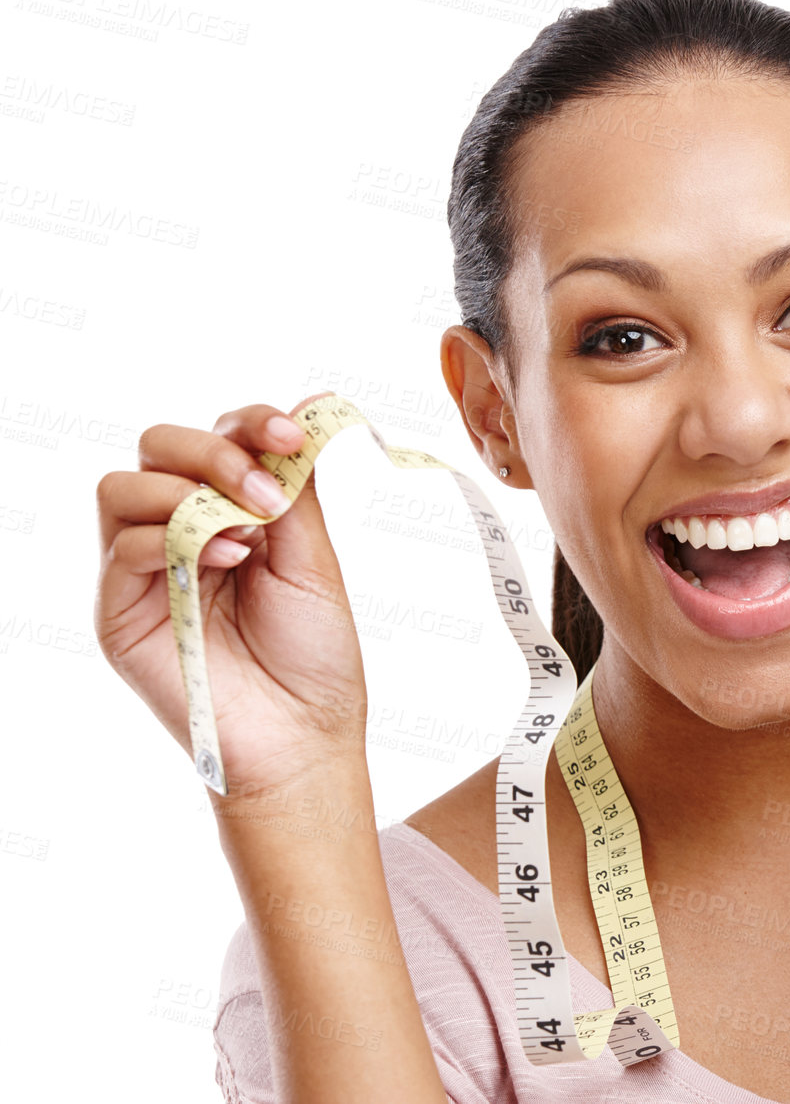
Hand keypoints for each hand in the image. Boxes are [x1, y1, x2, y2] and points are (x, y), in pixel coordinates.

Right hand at [95, 392, 369, 794]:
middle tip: (266, 492)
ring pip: (123, 486)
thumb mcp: (314, 558)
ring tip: (249, 534)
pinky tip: (229, 561)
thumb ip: (296, 488)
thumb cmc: (314, 655)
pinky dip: (174, 539)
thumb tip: (309, 409)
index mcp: (230, 511)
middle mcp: (179, 531)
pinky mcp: (120, 611)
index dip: (250, 421)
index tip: (291, 432)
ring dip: (190, 493)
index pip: (217, 436)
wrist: (305, 735)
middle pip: (158, 445)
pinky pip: (121, 548)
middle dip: (214, 450)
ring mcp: (144, 570)